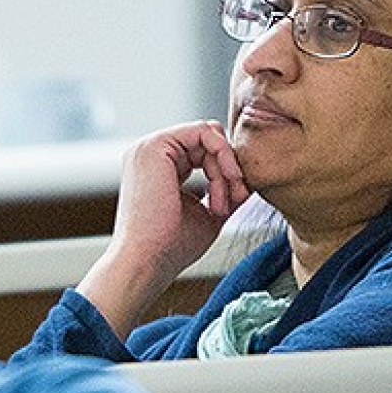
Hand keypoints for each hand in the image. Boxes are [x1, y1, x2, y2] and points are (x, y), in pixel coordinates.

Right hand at [78, 121, 249, 337]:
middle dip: (230, 167)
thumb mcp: (207, 213)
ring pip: (208, 135)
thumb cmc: (171, 247)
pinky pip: (203, 131)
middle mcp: (151, 154)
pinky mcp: (155, 145)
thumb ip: (222, 191)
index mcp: (159, 169)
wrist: (146, 261)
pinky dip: (223, 152)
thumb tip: (244, 180)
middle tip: (238, 196)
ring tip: (225, 199)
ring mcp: (150, 147)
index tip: (237, 200)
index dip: (226, 172)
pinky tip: (227, 177)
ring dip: (227, 165)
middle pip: (208, 142)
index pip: (202, 152)